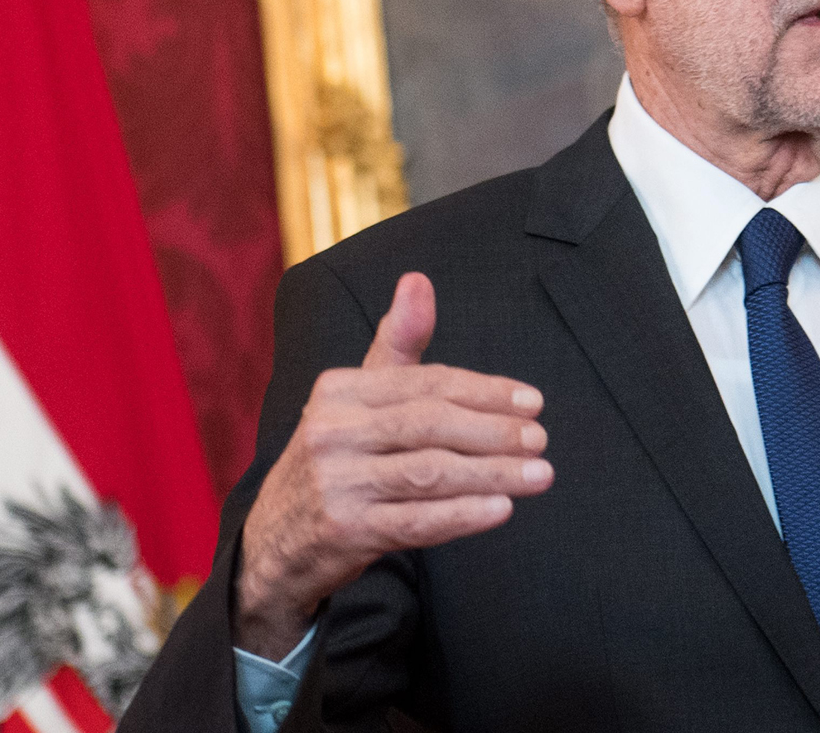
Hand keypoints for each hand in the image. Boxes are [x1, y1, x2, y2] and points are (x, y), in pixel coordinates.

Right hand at [235, 272, 553, 658]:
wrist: (277, 539)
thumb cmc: (338, 458)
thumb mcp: (357, 398)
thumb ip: (397, 344)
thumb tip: (418, 279)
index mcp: (339, 391)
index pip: (426, 382)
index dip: (486, 391)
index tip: (534, 402)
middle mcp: (331, 432)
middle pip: (431, 424)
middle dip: (495, 430)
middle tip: (541, 438)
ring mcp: (335, 483)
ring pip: (430, 473)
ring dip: (493, 473)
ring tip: (540, 473)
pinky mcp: (344, 531)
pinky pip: (416, 522)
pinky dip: (463, 515)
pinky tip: (502, 509)